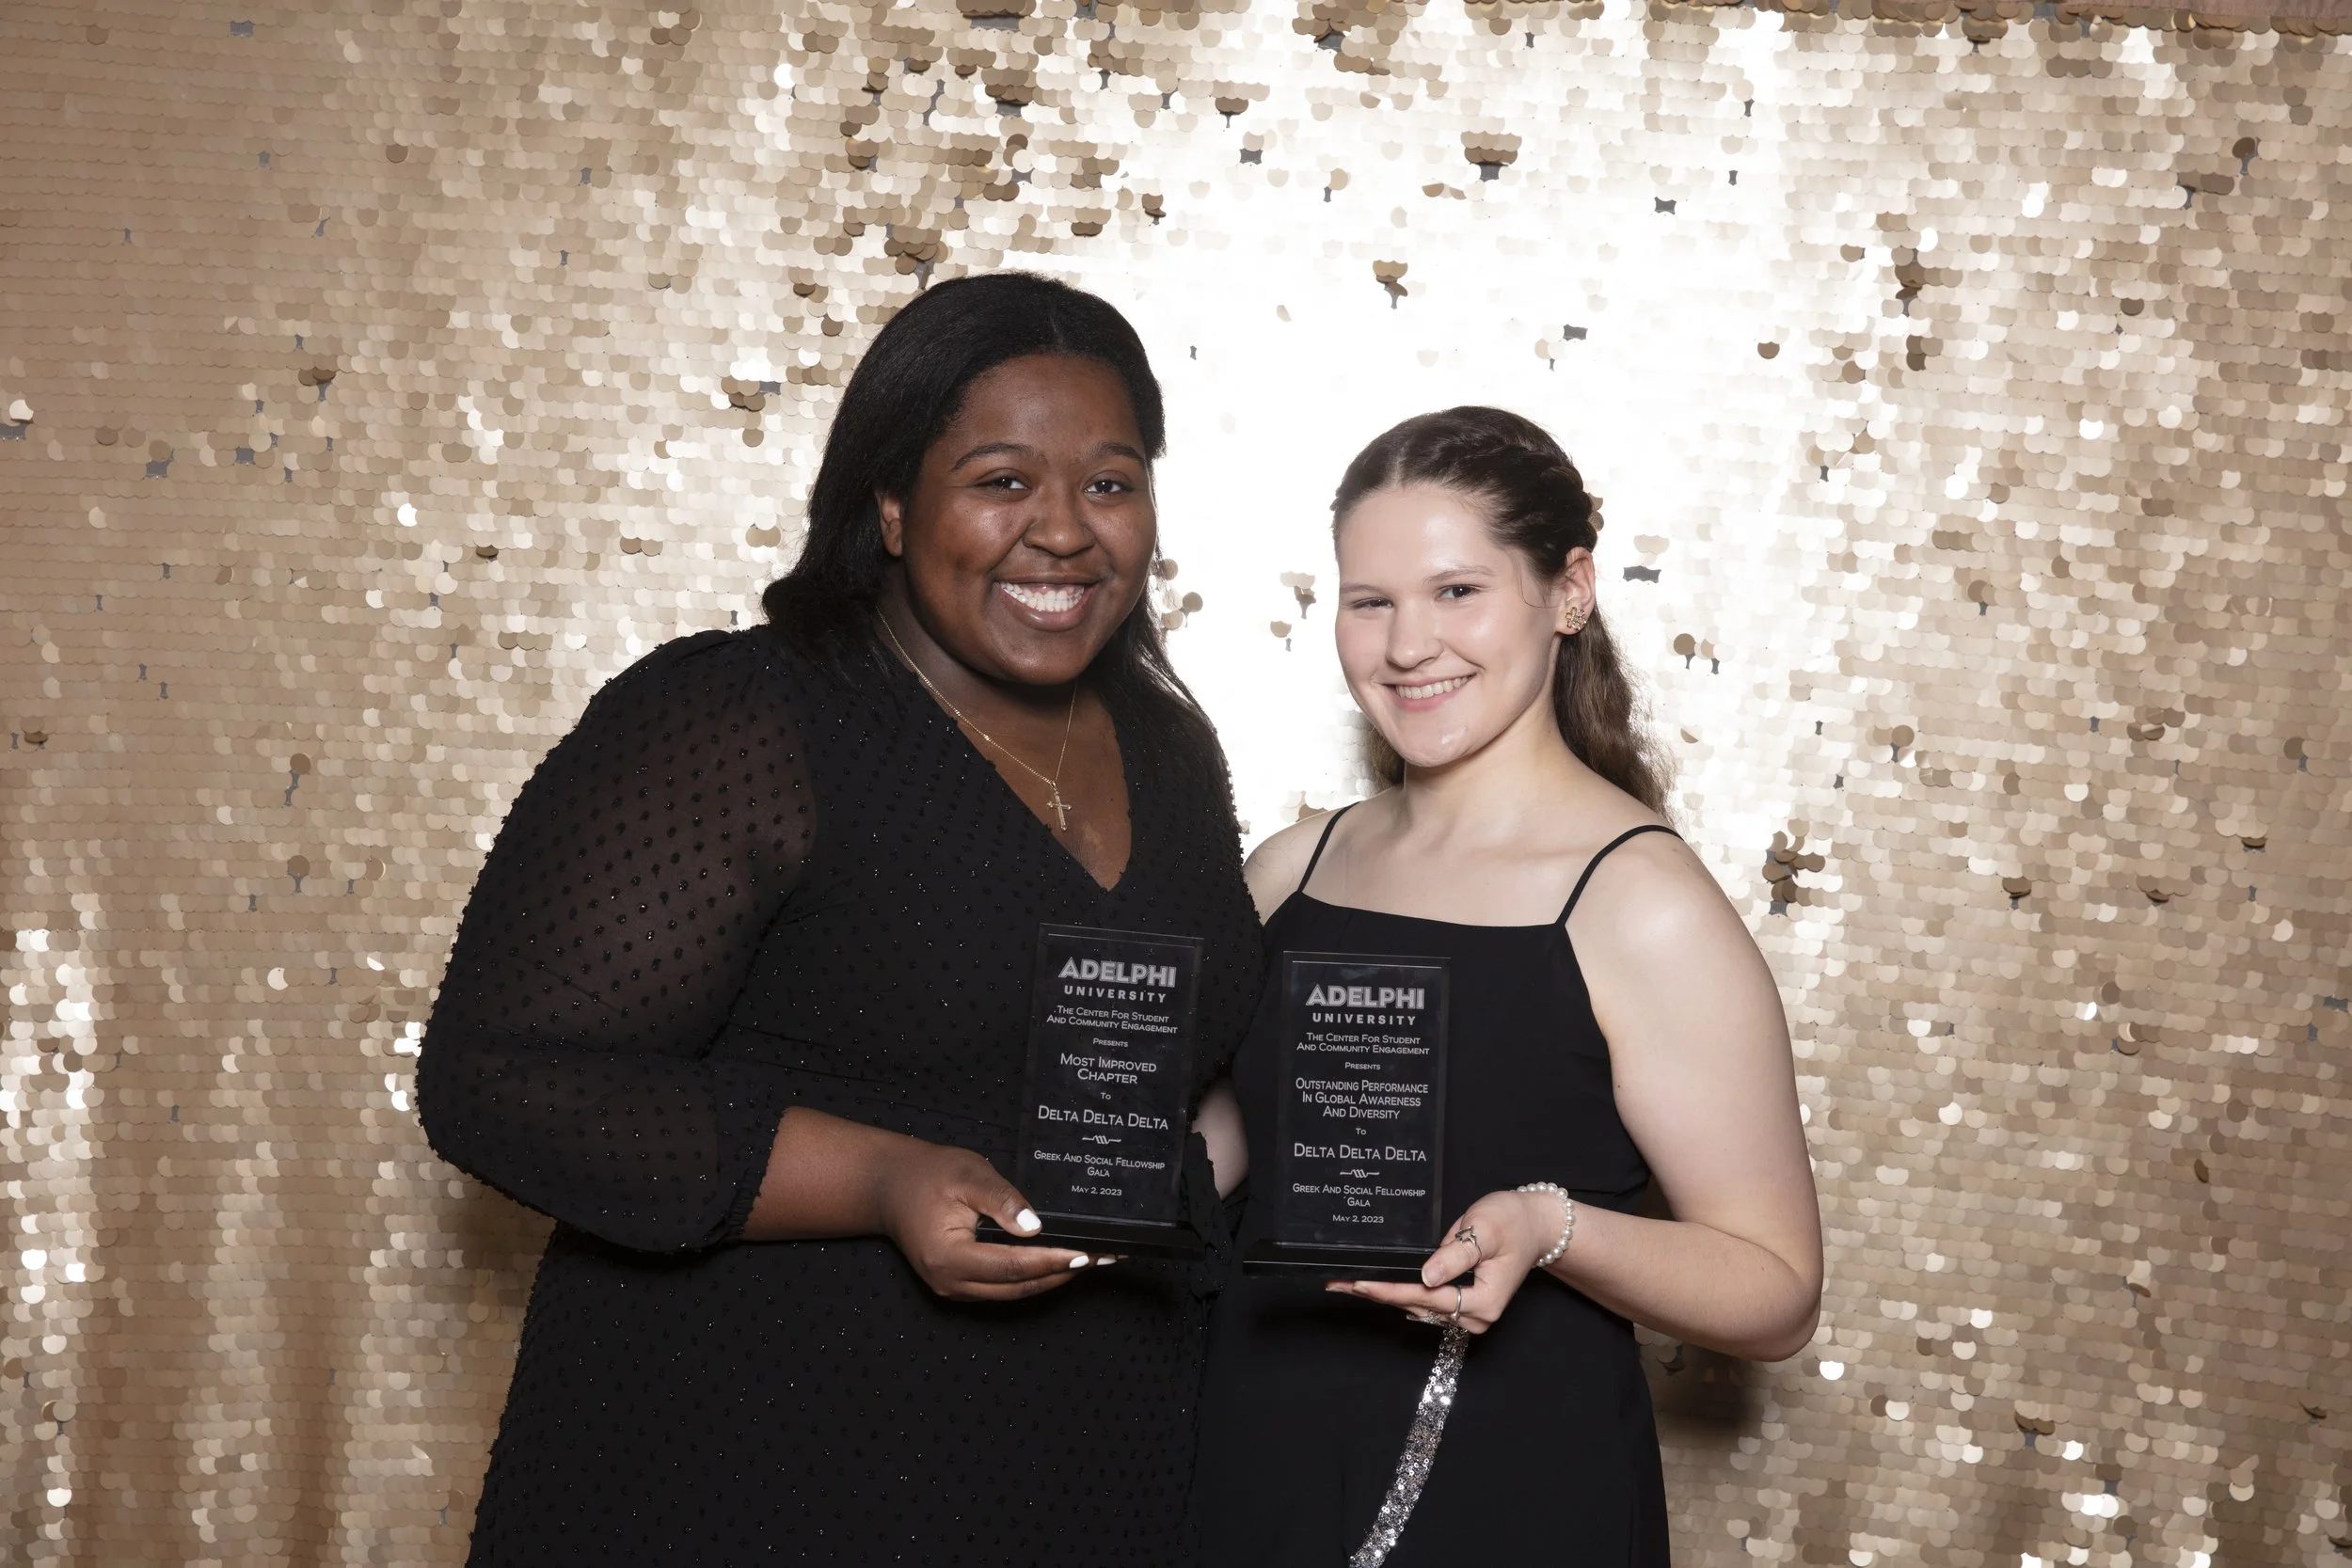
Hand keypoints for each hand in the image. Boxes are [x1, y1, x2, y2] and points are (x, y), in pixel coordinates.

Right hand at [874, 1140, 1095, 1300]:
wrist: (890, 1186)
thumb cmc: (928, 1176)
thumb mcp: (968, 1175)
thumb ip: (1003, 1200)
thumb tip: (1035, 1227)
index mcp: (948, 1257)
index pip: (1012, 1265)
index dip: (1052, 1261)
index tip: (1087, 1253)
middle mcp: (950, 1282)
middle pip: (1017, 1286)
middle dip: (1062, 1274)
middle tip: (1103, 1259)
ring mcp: (953, 1289)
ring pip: (1012, 1292)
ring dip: (1051, 1279)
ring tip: (1090, 1262)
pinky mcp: (960, 1285)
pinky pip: (1003, 1287)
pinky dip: (1032, 1276)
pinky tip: (1058, 1264)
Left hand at [1326, 1189, 1557, 1333]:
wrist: (1535, 1226)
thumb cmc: (1512, 1222)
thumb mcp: (1485, 1230)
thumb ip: (1456, 1254)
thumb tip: (1427, 1276)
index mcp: (1485, 1301)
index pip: (1428, 1297)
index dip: (1392, 1290)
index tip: (1361, 1285)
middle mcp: (1476, 1316)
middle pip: (1418, 1306)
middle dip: (1379, 1294)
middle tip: (1338, 1285)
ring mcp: (1469, 1314)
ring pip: (1419, 1307)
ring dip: (1385, 1296)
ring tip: (1346, 1285)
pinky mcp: (1462, 1305)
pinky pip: (1426, 1302)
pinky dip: (1400, 1293)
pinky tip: (1375, 1286)